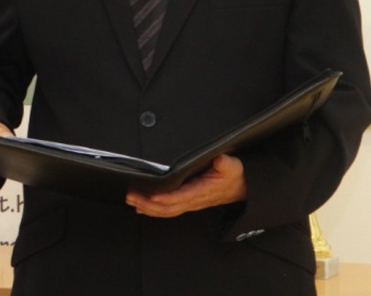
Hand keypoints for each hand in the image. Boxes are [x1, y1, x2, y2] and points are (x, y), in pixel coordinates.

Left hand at [126, 154, 247, 217]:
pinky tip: (140, 207)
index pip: (182, 197)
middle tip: (131, 196)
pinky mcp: (185, 202)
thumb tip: (220, 160)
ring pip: (166, 210)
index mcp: (203, 191)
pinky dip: (153, 210)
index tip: (153, 195)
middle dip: (148, 203)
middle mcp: (193, 200)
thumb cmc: (233, 177)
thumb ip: (226, 164)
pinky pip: (168, 209)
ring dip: (147, 207)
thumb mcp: (233, 167)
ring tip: (131, 200)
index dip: (167, 197)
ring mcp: (188, 203)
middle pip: (168, 207)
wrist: (240, 188)